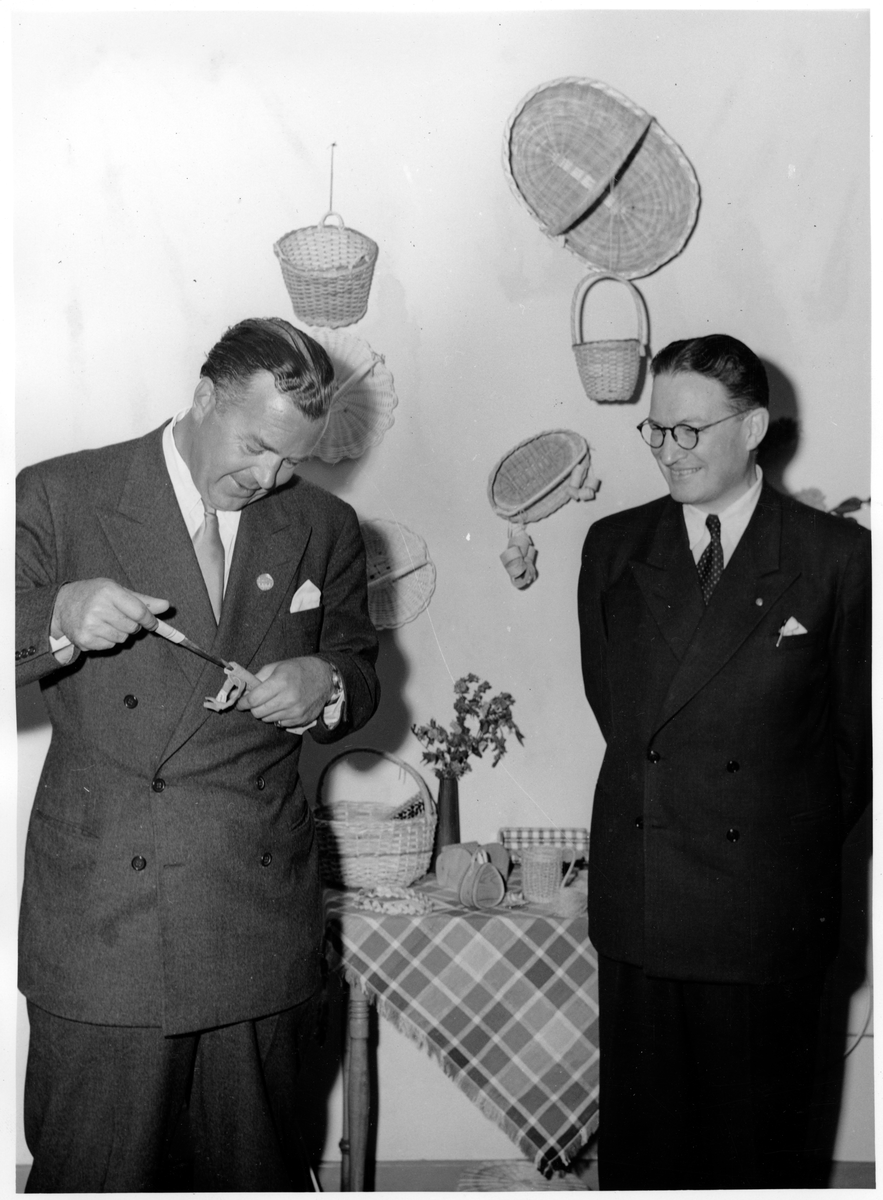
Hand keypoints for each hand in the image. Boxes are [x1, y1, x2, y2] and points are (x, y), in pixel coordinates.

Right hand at [52, 578, 168, 650]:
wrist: (61, 605)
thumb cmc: (95, 594)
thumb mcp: (117, 591)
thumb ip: (143, 600)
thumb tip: (167, 606)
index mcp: (108, 591)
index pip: (139, 612)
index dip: (151, 620)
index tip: (153, 624)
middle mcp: (98, 608)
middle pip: (133, 627)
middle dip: (132, 625)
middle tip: (120, 617)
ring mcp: (90, 625)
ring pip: (122, 639)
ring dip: (120, 633)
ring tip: (106, 622)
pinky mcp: (84, 640)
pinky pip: (110, 646)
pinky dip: (108, 640)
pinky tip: (97, 630)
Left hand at [235, 656, 333, 726]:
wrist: (325, 678)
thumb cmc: (299, 669)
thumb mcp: (277, 666)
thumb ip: (258, 678)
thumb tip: (243, 690)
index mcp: (281, 682)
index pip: (254, 700)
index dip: (243, 702)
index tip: (241, 702)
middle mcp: (288, 698)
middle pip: (258, 712)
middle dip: (253, 707)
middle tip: (257, 701)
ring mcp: (295, 711)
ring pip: (268, 719)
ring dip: (266, 712)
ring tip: (273, 702)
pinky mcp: (301, 720)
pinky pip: (280, 724)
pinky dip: (278, 717)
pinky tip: (284, 707)